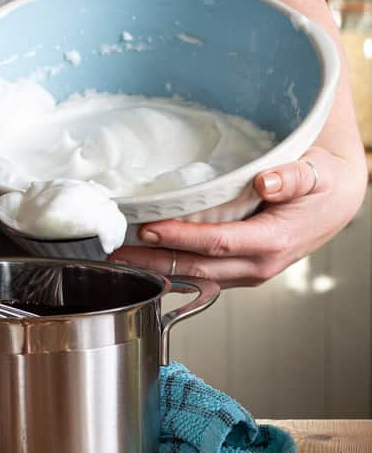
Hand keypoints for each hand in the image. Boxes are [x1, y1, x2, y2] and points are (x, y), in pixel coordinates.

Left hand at [108, 146, 367, 288]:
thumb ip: (293, 176)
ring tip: (122, 263)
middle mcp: (257, 266)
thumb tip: (267, 182)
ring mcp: (247, 274)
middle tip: (117, 254)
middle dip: (153, 262)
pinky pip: (201, 279)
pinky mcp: (239, 273)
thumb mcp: (316, 173)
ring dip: (156, 272)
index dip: (179, 237)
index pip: (215, 243)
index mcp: (271, 242)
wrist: (335, 205)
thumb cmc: (322, 186)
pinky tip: (147, 267)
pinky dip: (172, 273)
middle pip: (195, 268)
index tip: (147, 229)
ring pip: (194, 279)